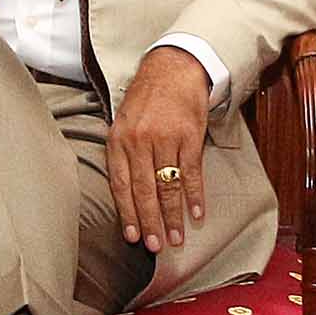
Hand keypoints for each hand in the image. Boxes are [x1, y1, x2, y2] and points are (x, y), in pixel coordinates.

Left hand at [110, 47, 211, 253]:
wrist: (173, 68)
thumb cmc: (147, 99)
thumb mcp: (123, 122)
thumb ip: (122, 154)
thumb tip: (124, 193)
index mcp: (118, 140)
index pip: (120, 185)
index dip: (127, 214)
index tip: (132, 237)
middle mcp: (139, 141)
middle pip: (144, 191)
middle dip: (150, 222)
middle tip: (156, 246)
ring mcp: (165, 139)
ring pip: (168, 186)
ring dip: (173, 215)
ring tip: (177, 238)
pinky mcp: (189, 136)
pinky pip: (191, 172)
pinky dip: (195, 195)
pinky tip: (197, 213)